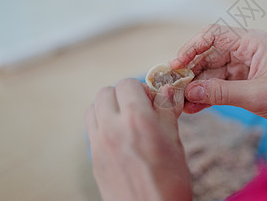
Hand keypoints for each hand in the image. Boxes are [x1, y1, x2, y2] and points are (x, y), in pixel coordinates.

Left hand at [84, 79, 191, 200]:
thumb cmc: (169, 182)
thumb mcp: (175, 142)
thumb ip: (167, 111)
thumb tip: (168, 89)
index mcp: (136, 120)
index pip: (127, 84)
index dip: (142, 88)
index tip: (152, 101)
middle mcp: (112, 128)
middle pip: (106, 92)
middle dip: (123, 94)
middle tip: (139, 108)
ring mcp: (99, 144)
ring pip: (93, 108)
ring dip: (108, 107)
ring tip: (126, 120)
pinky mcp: (94, 159)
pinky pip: (91, 128)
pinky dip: (102, 123)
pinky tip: (120, 137)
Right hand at [170, 25, 266, 142]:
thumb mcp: (255, 96)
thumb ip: (221, 93)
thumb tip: (189, 91)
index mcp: (252, 42)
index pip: (213, 34)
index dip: (191, 47)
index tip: (176, 65)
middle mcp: (245, 49)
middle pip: (208, 54)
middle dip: (191, 71)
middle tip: (174, 88)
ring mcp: (243, 64)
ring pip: (211, 71)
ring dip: (197, 86)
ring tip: (181, 103)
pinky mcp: (243, 79)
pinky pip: (218, 83)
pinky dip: (207, 94)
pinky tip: (194, 106)